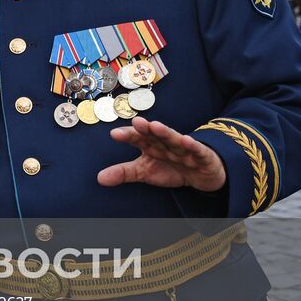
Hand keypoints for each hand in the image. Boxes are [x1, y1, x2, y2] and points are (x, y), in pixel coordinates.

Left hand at [100, 117, 226, 192]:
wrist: (201, 174)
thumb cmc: (170, 168)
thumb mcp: (144, 171)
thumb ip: (123, 173)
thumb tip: (99, 178)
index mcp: (150, 145)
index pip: (137, 138)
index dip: (128, 135)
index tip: (115, 134)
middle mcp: (165, 143)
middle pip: (154, 135)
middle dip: (146, 128)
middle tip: (137, 122)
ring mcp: (183, 148)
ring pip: (173, 139)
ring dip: (165, 132)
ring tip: (155, 126)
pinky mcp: (201, 155)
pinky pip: (196, 150)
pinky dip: (192, 145)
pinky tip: (187, 140)